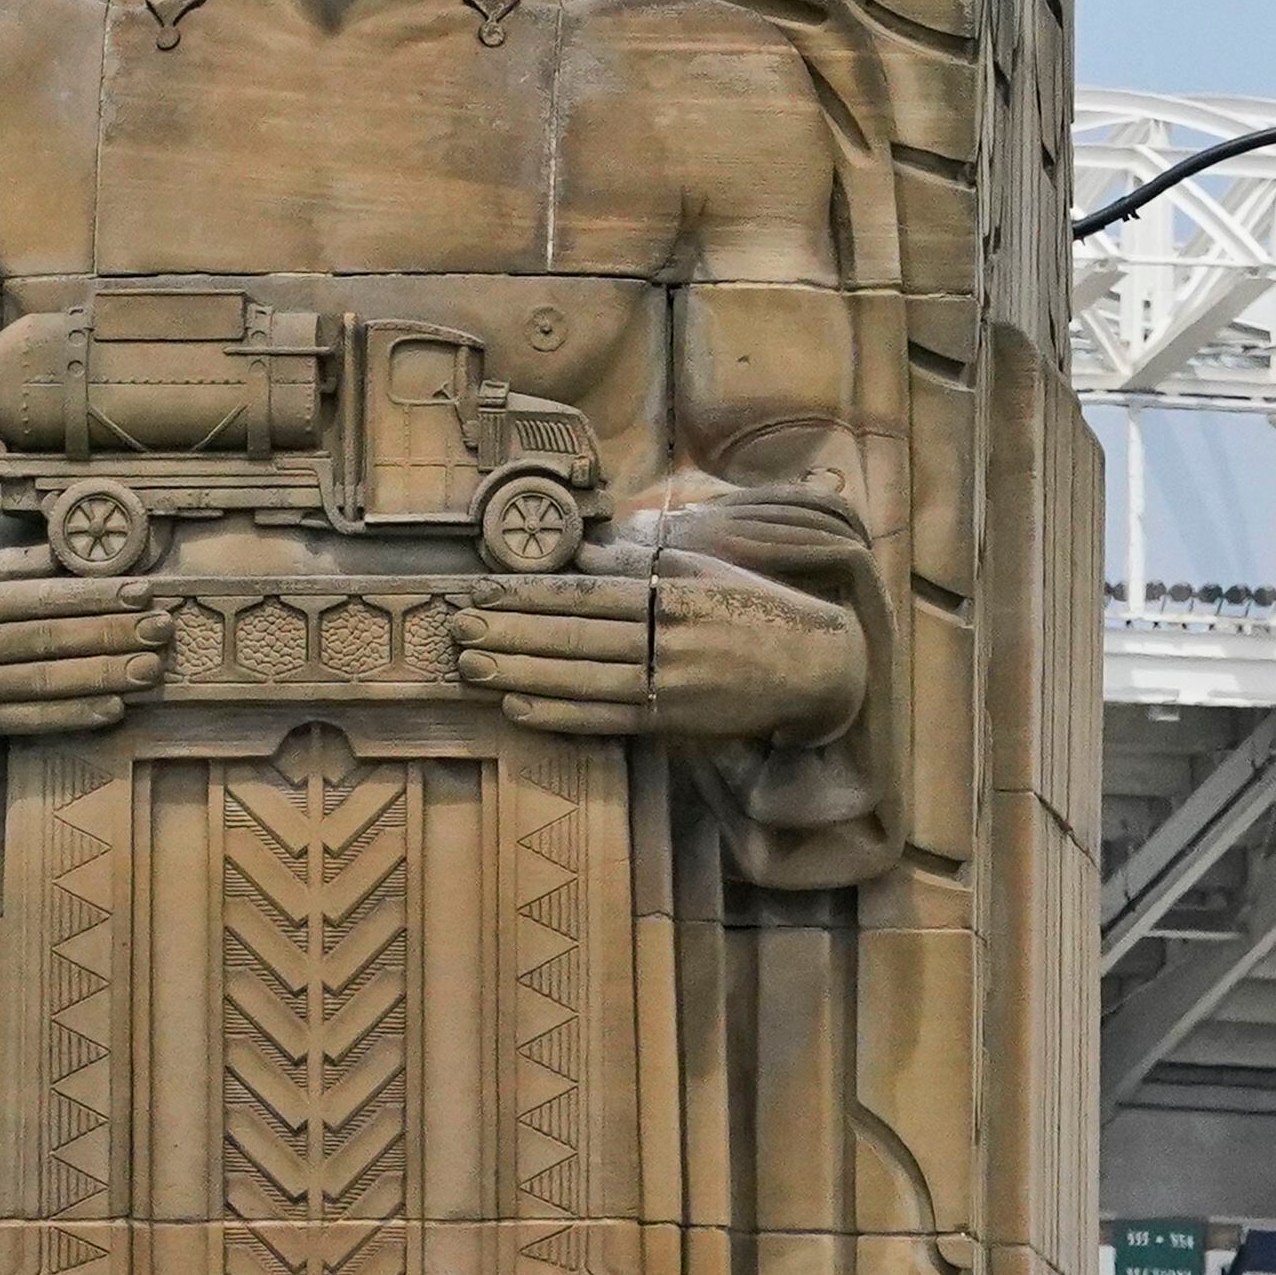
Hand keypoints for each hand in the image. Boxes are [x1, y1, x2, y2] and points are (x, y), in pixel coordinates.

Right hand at [0, 549, 173, 744]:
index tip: (141, 590)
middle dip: (111, 632)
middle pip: (48, 633)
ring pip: (42, 676)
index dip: (94, 593)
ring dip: (101, 674)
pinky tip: (108, 709)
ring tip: (149, 670)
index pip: (38, 591)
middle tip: (163, 629)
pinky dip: (68, 714)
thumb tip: (57, 554)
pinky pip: (22, 717)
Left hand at [452, 555, 865, 745]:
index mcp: (674, 594)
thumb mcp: (704, 571)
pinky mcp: (673, 722)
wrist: (817, 667)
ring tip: (471, 666)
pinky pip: (607, 718)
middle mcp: (669, 639)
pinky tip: (519, 705)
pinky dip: (560, 714)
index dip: (531, 593)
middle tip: (458, 627)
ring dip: (522, 672)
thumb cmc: (755, 610)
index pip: (588, 593)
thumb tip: (582, 552)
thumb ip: (642, 561)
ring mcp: (671, 684)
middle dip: (512, 631)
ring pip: (583, 678)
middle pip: (576, 635)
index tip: (483, 590)